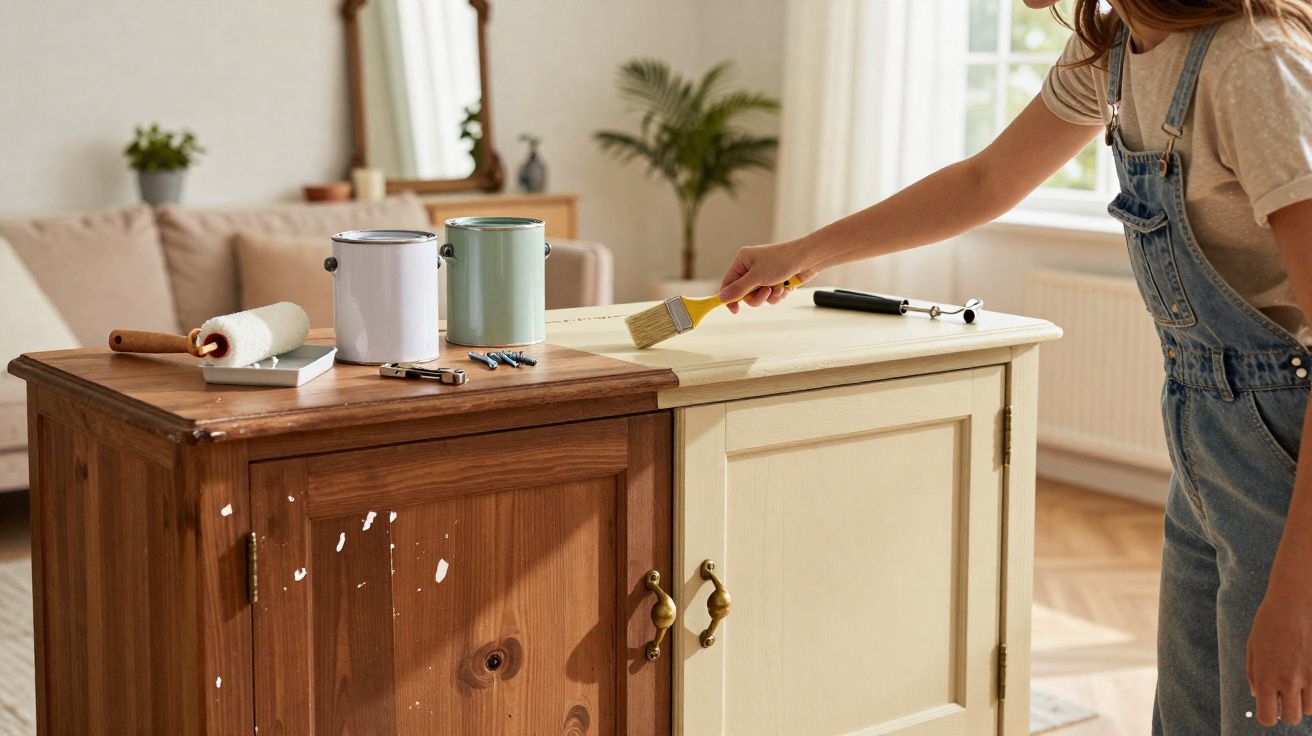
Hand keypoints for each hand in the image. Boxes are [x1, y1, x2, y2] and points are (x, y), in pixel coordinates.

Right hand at [718, 240, 819, 314]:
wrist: (808, 258)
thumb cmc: (782, 261)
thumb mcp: (757, 276)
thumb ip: (738, 289)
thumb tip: (722, 297)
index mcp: (743, 260)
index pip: (728, 282)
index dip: (729, 297)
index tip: (734, 310)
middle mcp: (752, 267)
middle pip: (744, 293)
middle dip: (756, 297)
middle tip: (765, 292)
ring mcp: (764, 275)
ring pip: (758, 297)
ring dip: (769, 296)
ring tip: (778, 288)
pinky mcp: (775, 281)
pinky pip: (770, 296)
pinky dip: (777, 294)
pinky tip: (785, 287)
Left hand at [1247, 576, 1311, 725]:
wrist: (1296, 600)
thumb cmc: (1271, 620)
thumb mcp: (1253, 645)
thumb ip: (1253, 673)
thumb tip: (1258, 695)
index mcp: (1266, 676)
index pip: (1267, 717)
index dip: (1268, 715)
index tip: (1271, 707)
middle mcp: (1288, 680)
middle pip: (1292, 718)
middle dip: (1288, 710)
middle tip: (1287, 695)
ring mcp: (1311, 676)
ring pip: (1310, 709)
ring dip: (1305, 700)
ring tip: (1300, 681)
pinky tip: (1309, 674)